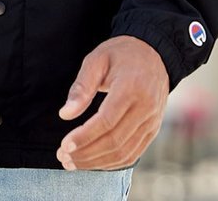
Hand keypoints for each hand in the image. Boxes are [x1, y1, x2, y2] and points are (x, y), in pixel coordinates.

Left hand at [56, 34, 168, 170]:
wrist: (154, 53)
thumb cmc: (121, 54)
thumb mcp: (97, 59)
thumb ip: (81, 87)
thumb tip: (65, 115)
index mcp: (131, 87)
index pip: (107, 121)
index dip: (85, 137)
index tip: (64, 145)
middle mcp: (146, 107)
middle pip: (115, 141)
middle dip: (86, 154)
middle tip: (63, 158)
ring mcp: (152, 120)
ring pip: (124, 153)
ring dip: (97, 163)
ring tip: (73, 163)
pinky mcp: (153, 129)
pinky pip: (134, 154)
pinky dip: (112, 163)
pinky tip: (93, 161)